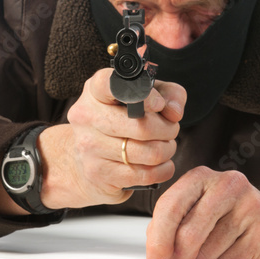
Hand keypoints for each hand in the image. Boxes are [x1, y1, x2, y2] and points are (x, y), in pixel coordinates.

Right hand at [37, 68, 185, 209]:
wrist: (85, 160)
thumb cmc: (121, 122)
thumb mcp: (144, 98)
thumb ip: (168, 94)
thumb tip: (174, 113)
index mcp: (95, 91)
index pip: (110, 84)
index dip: (143, 95)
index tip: (159, 104)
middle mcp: (87, 117)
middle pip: (143, 127)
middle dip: (168, 130)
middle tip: (170, 130)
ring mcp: (89, 147)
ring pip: (149, 153)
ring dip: (167, 150)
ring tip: (165, 146)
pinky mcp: (97, 173)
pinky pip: (146, 175)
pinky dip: (163, 170)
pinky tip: (160, 164)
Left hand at [145, 167, 259, 258]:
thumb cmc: (231, 219)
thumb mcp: (199, 212)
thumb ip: (172, 224)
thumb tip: (156, 250)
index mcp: (203, 176)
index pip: (170, 206)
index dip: (158, 239)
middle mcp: (228, 183)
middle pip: (188, 232)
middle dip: (179, 257)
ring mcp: (250, 205)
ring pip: (208, 251)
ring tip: (218, 250)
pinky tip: (236, 253)